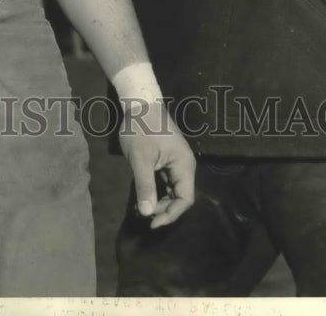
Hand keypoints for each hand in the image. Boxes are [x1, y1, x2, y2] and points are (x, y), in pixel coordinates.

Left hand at [119, 100, 195, 228]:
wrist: (140, 103)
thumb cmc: (142, 129)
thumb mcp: (140, 159)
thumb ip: (145, 186)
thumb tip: (146, 214)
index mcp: (184, 166)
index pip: (186, 199)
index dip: (171, 214)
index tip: (152, 223)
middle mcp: (184, 166)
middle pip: (180, 197)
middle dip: (164, 209)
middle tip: (143, 214)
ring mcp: (176, 162)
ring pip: (173, 190)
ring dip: (159, 201)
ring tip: (141, 207)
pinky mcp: (167, 159)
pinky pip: (166, 181)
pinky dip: (157, 191)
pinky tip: (143, 196)